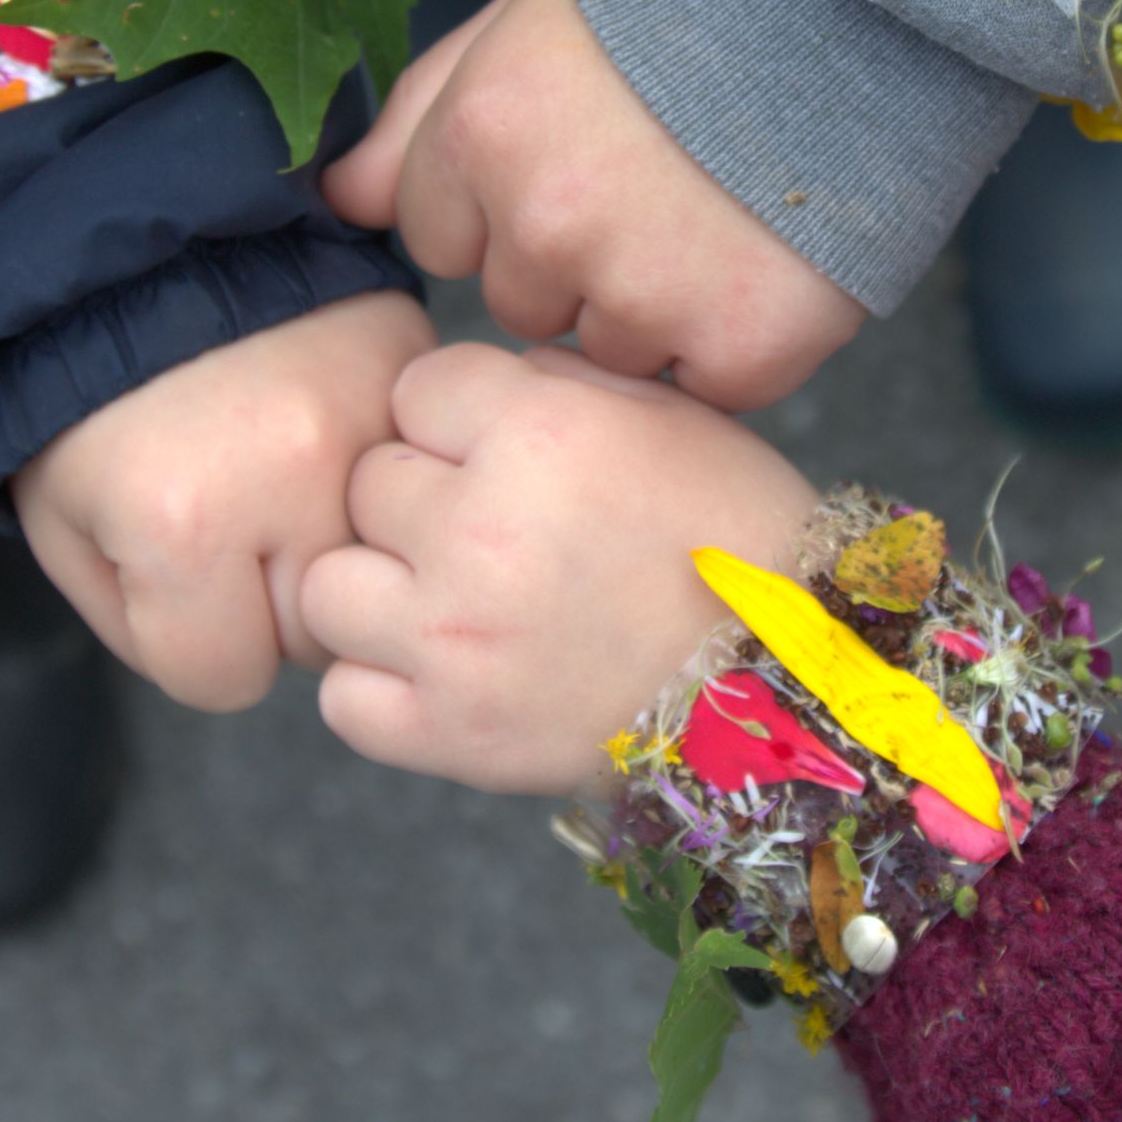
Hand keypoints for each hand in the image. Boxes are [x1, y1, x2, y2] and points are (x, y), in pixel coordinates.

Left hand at [10, 290, 433, 711]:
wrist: (135, 249)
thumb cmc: (87, 401)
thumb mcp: (69, 534)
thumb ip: (150, 631)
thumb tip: (249, 664)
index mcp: (185, 524)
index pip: (226, 679)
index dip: (192, 642)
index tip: (173, 578)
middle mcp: (298, 476)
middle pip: (320, 633)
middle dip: (273, 599)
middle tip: (231, 523)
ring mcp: (372, 419)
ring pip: (384, 565)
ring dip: (337, 541)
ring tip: (279, 478)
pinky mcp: (412, 369)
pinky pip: (419, 476)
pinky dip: (379, 473)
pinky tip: (325, 434)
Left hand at [301, 343, 819, 794]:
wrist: (793, 686)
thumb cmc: (739, 542)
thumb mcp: (667, 417)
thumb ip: (548, 384)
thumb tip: (459, 391)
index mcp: (536, 434)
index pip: (417, 388)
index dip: (457, 418)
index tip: (504, 452)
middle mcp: (481, 530)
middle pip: (369, 481)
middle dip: (420, 500)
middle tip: (496, 533)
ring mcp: (455, 641)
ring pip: (328, 586)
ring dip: (379, 589)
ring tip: (449, 602)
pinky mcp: (451, 737)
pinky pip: (342, 698)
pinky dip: (380, 686)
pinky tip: (443, 670)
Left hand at [325, 0, 864, 408]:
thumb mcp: (533, 18)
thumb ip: (424, 115)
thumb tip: (339, 203)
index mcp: (484, 132)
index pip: (441, 238)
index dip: (509, 206)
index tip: (578, 161)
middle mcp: (548, 223)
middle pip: (521, 303)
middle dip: (578, 263)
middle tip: (662, 187)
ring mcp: (645, 293)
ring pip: (609, 351)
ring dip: (657, 308)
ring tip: (721, 216)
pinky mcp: (742, 345)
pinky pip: (706, 386)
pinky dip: (738, 341)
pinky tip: (769, 261)